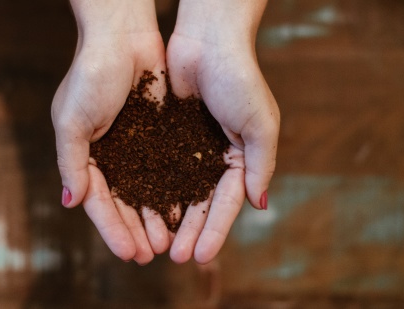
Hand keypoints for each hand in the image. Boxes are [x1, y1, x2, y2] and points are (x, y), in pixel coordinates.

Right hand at [52, 0, 169, 264]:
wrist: (124, 38)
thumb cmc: (91, 75)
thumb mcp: (71, 120)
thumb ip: (72, 161)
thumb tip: (71, 202)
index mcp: (85, 155)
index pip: (98, 201)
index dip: (112, 229)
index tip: (128, 253)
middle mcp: (110, 156)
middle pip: (124, 203)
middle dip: (136, 230)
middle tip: (151, 255)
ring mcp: (135, 148)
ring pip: (146, 191)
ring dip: (155, 217)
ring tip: (168, 242)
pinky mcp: (158, 136)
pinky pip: (166, 170)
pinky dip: (172, 190)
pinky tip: (182, 210)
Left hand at [166, 0, 279, 263]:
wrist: (207, 40)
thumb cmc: (240, 78)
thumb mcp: (260, 125)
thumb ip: (260, 165)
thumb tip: (261, 204)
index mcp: (241, 157)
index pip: (228, 203)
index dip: (215, 230)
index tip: (202, 255)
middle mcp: (214, 156)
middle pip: (201, 203)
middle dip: (189, 230)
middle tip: (176, 257)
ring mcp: (189, 146)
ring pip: (177, 190)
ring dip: (169, 217)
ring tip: (157, 243)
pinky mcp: (167, 134)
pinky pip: (159, 167)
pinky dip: (153, 189)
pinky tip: (143, 210)